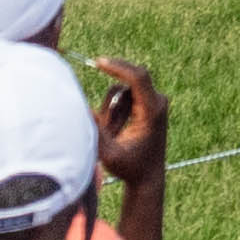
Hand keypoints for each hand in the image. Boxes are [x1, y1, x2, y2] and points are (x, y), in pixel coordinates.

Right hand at [93, 60, 167, 193]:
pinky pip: (125, 95)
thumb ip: (95, 133)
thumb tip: (82, 109)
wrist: (148, 177)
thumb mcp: (109, 155)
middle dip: (110, 98)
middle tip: (101, 115)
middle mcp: (158, 102)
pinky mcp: (149, 103)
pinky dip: (114, 109)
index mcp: (152, 111)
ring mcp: (155, 101)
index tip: (99, 62)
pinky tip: (116, 130)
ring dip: (111, 108)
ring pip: (123, 89)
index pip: (138, 78)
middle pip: (130, 79)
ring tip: (113, 134)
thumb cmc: (129, 168)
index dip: (118, 67)